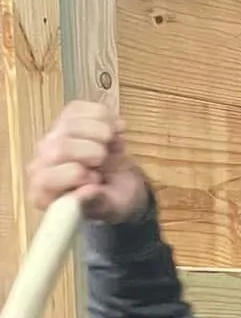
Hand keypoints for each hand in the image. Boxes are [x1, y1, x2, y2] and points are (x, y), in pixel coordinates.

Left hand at [27, 102, 148, 224]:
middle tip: (107, 161)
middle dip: (94, 152)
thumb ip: (95, 204)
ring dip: (102, 132)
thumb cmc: (113, 200)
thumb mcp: (110, 209)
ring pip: (70, 122)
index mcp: (44, 193)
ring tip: (113, 146)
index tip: (97, 180)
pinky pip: (79, 108)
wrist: (122, 185)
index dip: (77, 174)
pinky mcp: (67, 118)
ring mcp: (52, 138)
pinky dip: (103, 116)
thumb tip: (86, 193)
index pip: (46, 177)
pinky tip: (113, 130)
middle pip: (59, 146)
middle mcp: (41, 163)